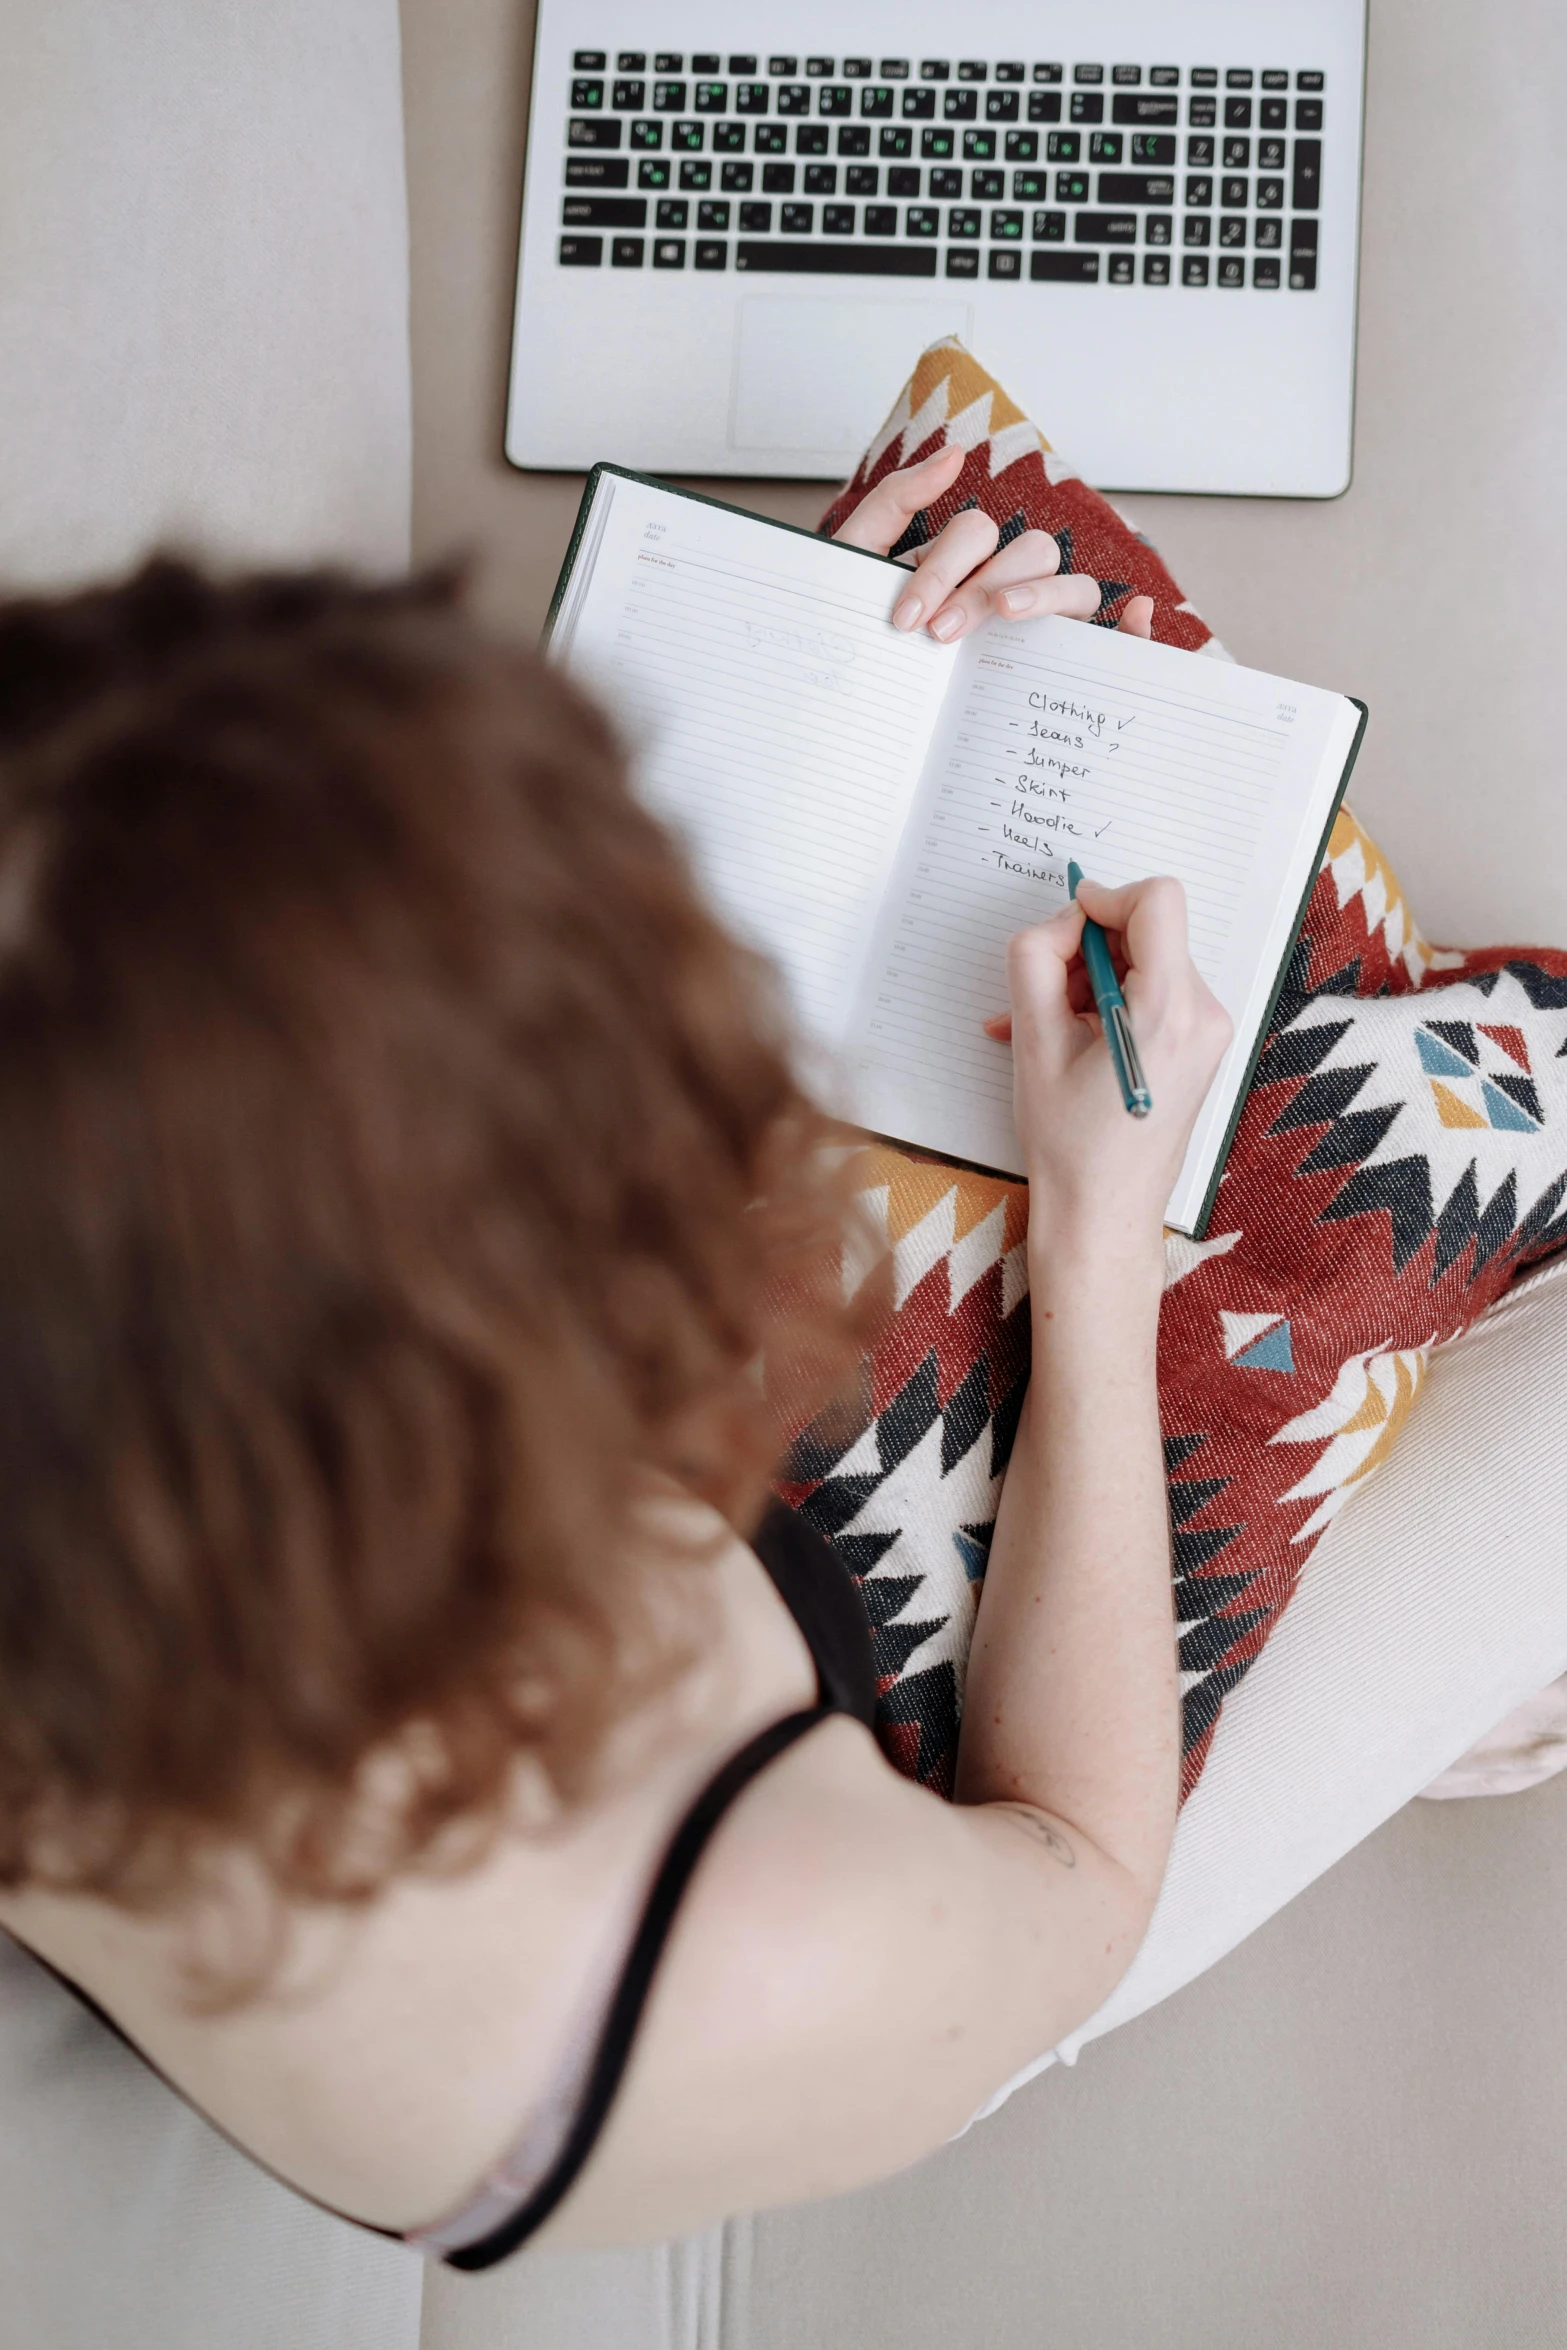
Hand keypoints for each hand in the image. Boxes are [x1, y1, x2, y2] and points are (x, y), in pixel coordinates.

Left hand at [833, 443, 1154, 644]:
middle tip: (940, 635)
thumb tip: (958, 453)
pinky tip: (1138, 615)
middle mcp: (1008, 587)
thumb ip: (896, 500)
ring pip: (1075, 588)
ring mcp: (1039, 629)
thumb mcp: (858, 565)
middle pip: (1033, 552)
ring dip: (1044, 597)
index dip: (944, 569)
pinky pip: (1111, 642)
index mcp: (964, 562)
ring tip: (1005, 618)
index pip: (979, 535)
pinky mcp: (1062, 671)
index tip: (906, 619)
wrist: (849, 715)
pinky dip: (1135, 627)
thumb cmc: (859, 644)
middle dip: (985, 586)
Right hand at [982, 876, 1232, 1250]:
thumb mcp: (1032, 1042)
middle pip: (1148, 933)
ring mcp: (1210, 1032)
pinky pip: (1155, 994)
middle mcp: (1204, 1016)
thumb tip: (1062, 920)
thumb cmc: (1069, 1143)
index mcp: (1167, 1012)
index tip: (1070, 925)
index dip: (1106, 898)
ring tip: (1046, 1028)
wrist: (1103, 1213)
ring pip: (1148, 962)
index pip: (1157, 902)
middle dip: (1090, 951)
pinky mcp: (1203, 1046)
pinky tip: (1069, 1040)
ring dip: (1092, 981)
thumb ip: (1037, 960)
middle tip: (1042, 996)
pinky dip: (1110, 1003)